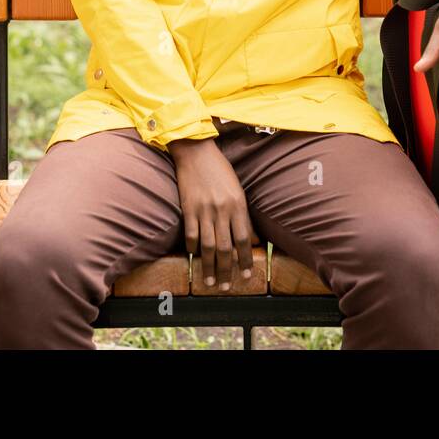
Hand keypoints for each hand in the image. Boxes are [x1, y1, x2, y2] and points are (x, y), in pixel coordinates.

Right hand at [167, 138, 253, 289]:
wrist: (196, 152)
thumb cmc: (220, 170)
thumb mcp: (238, 190)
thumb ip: (242, 215)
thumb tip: (249, 239)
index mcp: (238, 204)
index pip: (243, 239)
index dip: (245, 259)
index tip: (247, 275)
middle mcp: (222, 210)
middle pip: (225, 247)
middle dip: (227, 270)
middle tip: (227, 286)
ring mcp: (204, 210)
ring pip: (207, 246)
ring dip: (209, 266)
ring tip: (211, 281)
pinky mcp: (188, 208)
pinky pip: (190, 234)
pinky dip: (192, 248)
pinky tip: (193, 258)